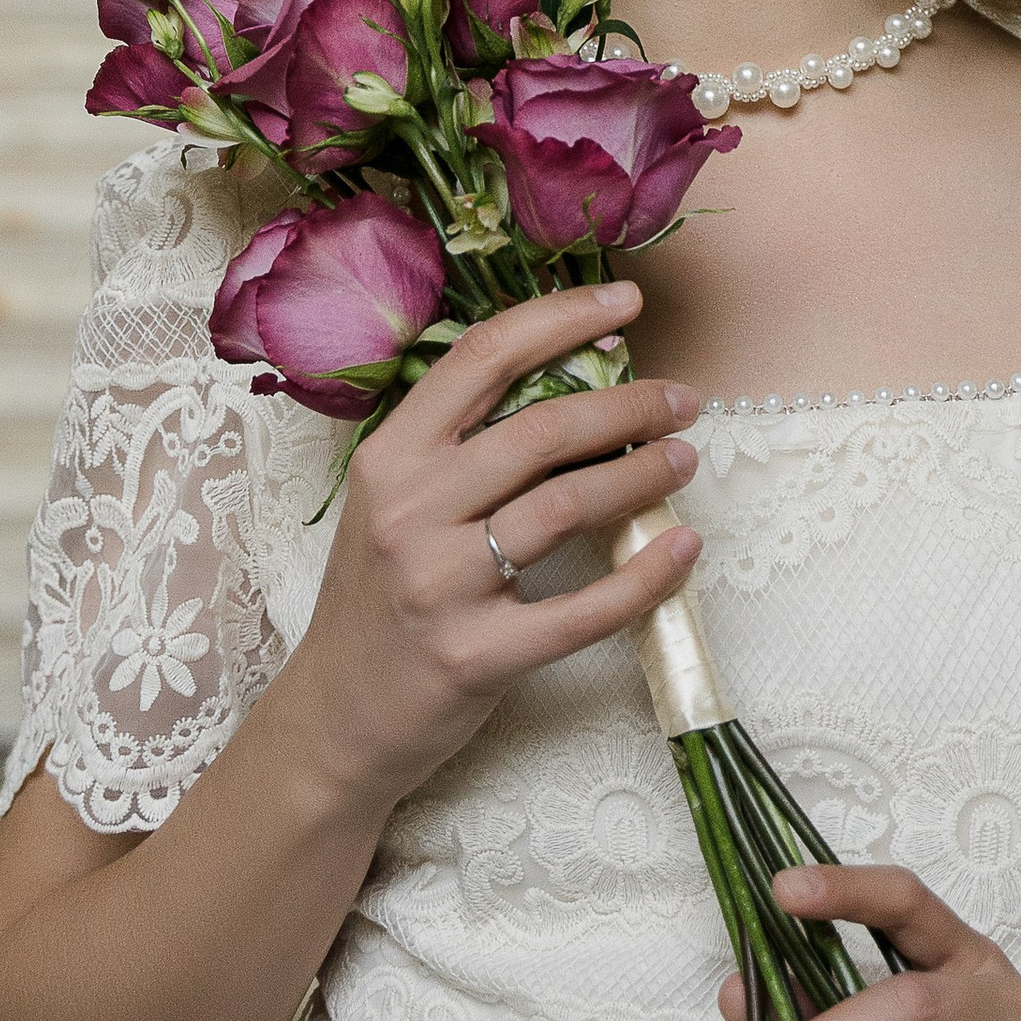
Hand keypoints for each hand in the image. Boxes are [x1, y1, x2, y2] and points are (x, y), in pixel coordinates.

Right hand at [278, 283, 701, 814]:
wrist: (336, 717)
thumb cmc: (378, 599)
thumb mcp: (392, 503)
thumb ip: (458, 447)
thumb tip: (570, 379)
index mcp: (389, 457)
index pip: (481, 359)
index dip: (559, 318)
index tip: (625, 304)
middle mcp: (408, 510)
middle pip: (539, 430)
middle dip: (627, 404)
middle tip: (682, 400)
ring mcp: (439, 585)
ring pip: (565, 507)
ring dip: (641, 476)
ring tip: (684, 460)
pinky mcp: (476, 656)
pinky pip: (581, 611)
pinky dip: (644, 577)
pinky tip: (683, 550)